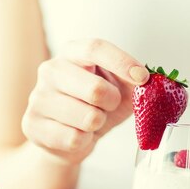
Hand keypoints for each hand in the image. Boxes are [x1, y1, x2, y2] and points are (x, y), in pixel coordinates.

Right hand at [22, 39, 148, 163]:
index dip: (122, 62)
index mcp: (72, 53)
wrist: (68, 138)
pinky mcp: (32, 125)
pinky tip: (77, 134)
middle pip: (95, 88)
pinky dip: (85, 140)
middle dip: (113, 103)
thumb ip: (136, 82)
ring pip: (87, 117)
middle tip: (110, 105)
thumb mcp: (120, 89)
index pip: (95, 48)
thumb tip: (156, 82)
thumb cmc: (97, 106)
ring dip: (98, 123)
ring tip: (91, 120)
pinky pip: (74, 138)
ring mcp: (38, 97)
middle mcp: (50, 70)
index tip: (142, 78)